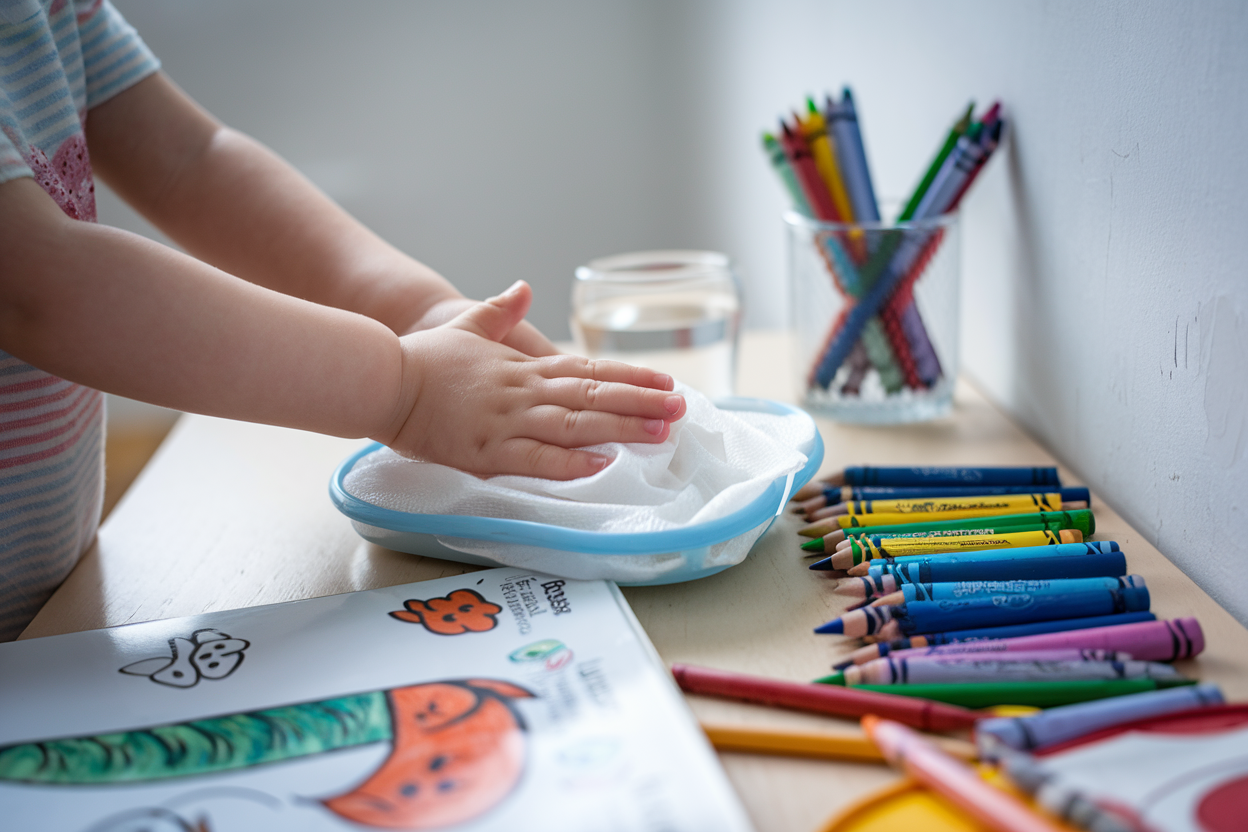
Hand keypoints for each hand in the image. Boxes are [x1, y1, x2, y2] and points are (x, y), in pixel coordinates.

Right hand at [376, 281, 684, 479]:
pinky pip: (535, 458)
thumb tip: (523, 288)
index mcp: (523, 367)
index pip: (589, 371)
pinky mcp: (486, 451)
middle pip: (593, 396)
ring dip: (621, 429)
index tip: (665, 382)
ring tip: (659, 434)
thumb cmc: (424, 358)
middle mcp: (523, 392)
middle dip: (641, 403)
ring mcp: (507, 422)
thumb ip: (500, 311)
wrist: (383, 378)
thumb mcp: (467, 325)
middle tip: (681, 409)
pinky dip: (570, 462)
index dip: (630, 377)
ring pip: (575, 425)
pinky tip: (601, 464)